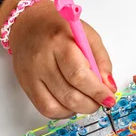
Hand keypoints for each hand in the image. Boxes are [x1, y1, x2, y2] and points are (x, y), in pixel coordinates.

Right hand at [7, 0, 116, 118]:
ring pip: (57, 106)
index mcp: (60, 43)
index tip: (109, 99)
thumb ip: (101, 61)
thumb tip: (109, 87)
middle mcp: (42, 60)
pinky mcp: (26, 85)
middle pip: (69, 95)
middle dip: (90, 104)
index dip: (97, 92)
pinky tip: (70, 104)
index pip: (79, 75)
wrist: (28, 23)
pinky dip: (62, 112)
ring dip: (78, 109)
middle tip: (99, 101)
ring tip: (85, 100)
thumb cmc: (59, 28)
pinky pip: (46, 109)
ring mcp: (32, 75)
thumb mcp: (87, 36)